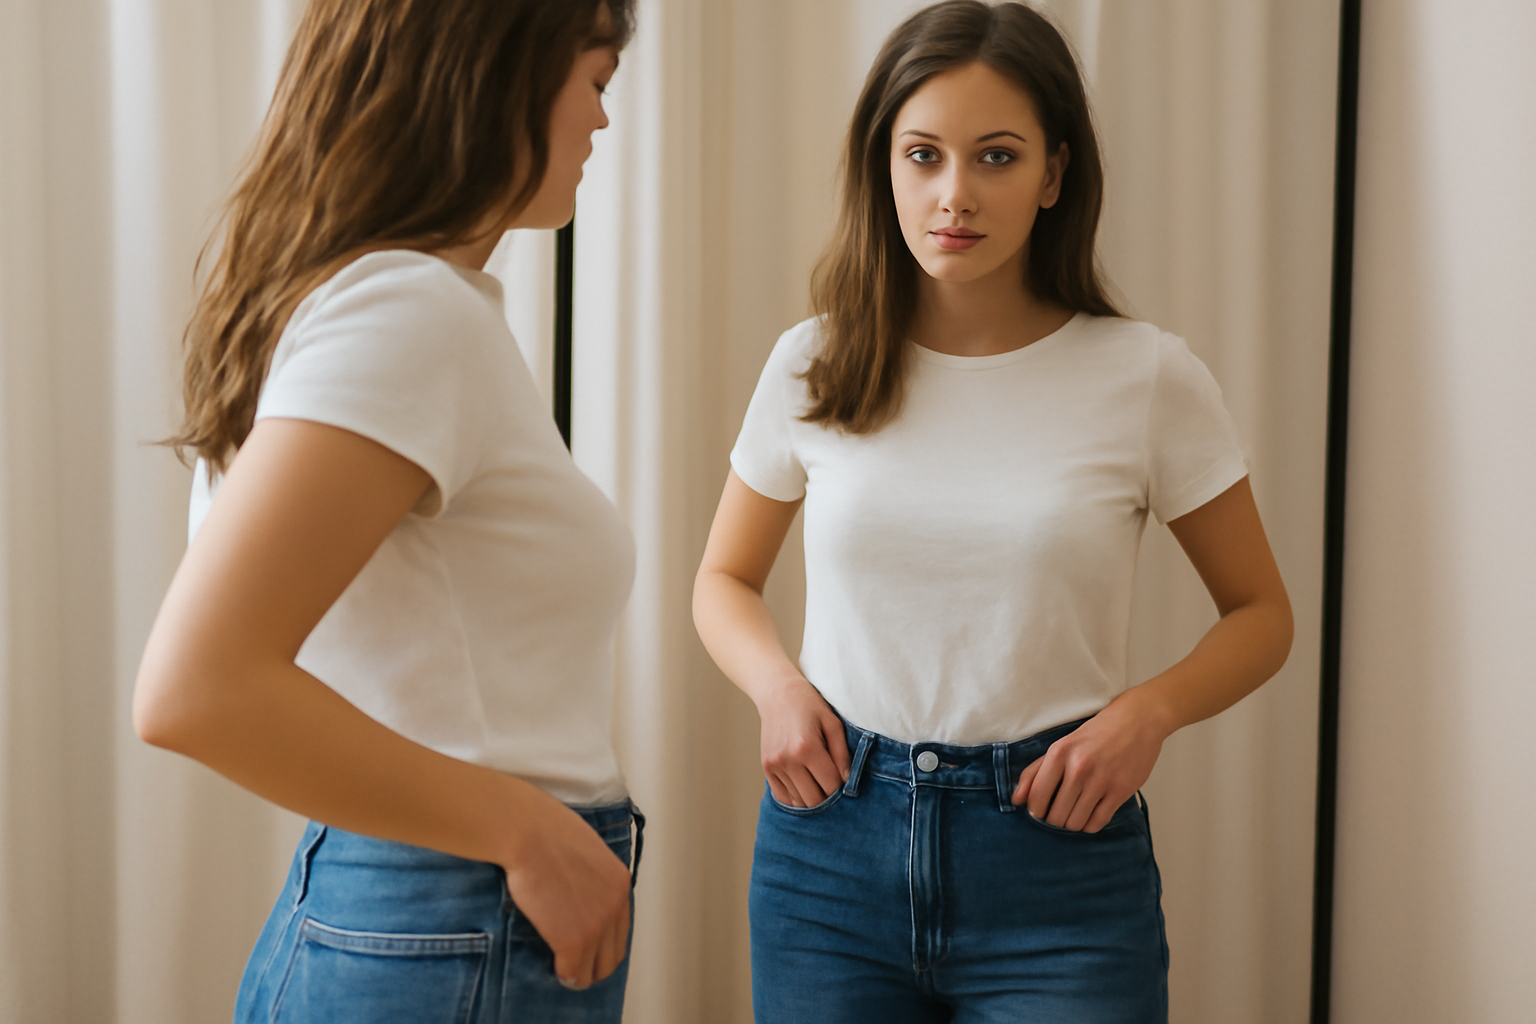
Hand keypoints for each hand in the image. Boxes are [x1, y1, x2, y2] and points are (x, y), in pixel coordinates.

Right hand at [500, 787, 632, 989]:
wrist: (529, 835)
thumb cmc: (547, 832)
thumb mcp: (587, 851)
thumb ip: (593, 877)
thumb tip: (582, 894)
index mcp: (621, 884)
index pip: (621, 929)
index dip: (604, 942)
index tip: (589, 946)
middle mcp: (615, 908)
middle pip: (613, 955)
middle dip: (595, 962)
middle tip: (576, 963)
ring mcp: (596, 926)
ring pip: (595, 970)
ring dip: (580, 973)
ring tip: (565, 969)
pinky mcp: (574, 941)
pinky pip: (573, 973)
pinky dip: (564, 974)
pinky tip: (555, 969)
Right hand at [755, 676, 850, 807]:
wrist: (777, 693)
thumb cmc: (808, 705)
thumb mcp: (832, 723)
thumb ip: (841, 753)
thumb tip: (847, 780)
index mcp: (808, 748)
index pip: (831, 785)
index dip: (841, 787)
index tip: (843, 779)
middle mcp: (788, 760)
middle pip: (814, 799)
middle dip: (827, 797)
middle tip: (831, 783)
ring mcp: (774, 765)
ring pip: (799, 801)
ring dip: (812, 797)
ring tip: (818, 781)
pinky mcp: (766, 768)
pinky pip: (783, 797)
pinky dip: (796, 797)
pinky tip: (804, 785)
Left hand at [1011, 689, 1172, 831]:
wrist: (1137, 720)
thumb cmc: (1096, 733)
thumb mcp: (1061, 744)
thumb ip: (1036, 771)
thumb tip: (1016, 799)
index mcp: (1059, 753)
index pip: (1036, 796)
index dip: (1035, 811)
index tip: (1040, 812)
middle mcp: (1078, 768)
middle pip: (1055, 815)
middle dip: (1054, 820)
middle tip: (1059, 814)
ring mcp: (1100, 781)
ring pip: (1075, 822)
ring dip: (1072, 824)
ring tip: (1074, 814)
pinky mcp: (1120, 791)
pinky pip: (1097, 822)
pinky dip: (1090, 825)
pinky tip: (1090, 814)